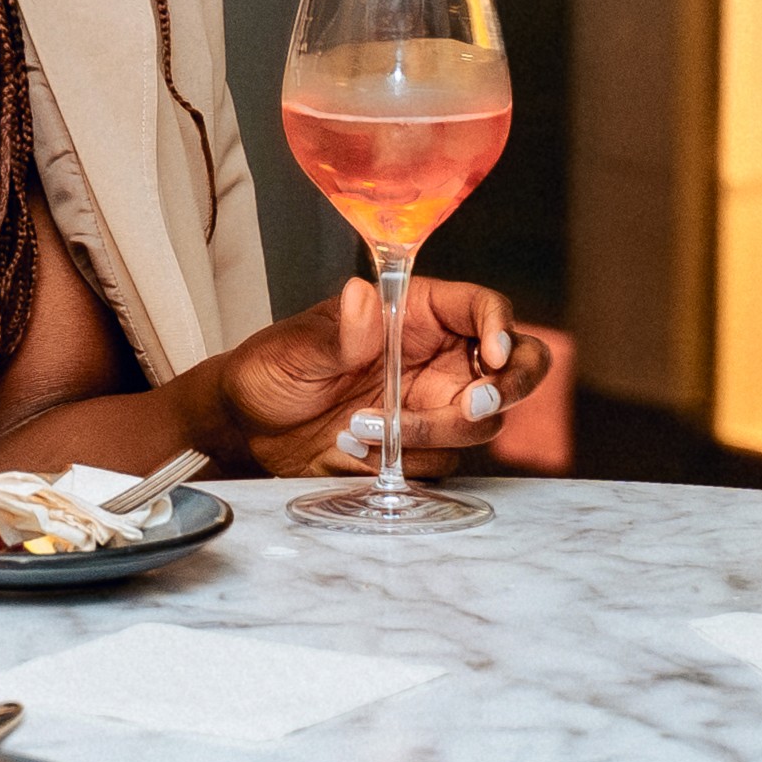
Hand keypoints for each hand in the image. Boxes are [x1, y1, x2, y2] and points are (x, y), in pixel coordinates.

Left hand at [211, 274, 522, 475]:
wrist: (247, 430)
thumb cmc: (271, 370)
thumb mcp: (297, 349)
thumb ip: (340, 332)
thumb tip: (362, 298)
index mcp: (416, 314)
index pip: (482, 308)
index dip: (500, 327)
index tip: (491, 356)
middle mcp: (437, 357)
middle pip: (513, 367)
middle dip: (508, 388)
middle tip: (471, 406)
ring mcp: (433, 404)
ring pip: (480, 422)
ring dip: (433, 432)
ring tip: (362, 427)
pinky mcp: (421, 447)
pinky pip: (444, 461)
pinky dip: (409, 462)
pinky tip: (357, 450)